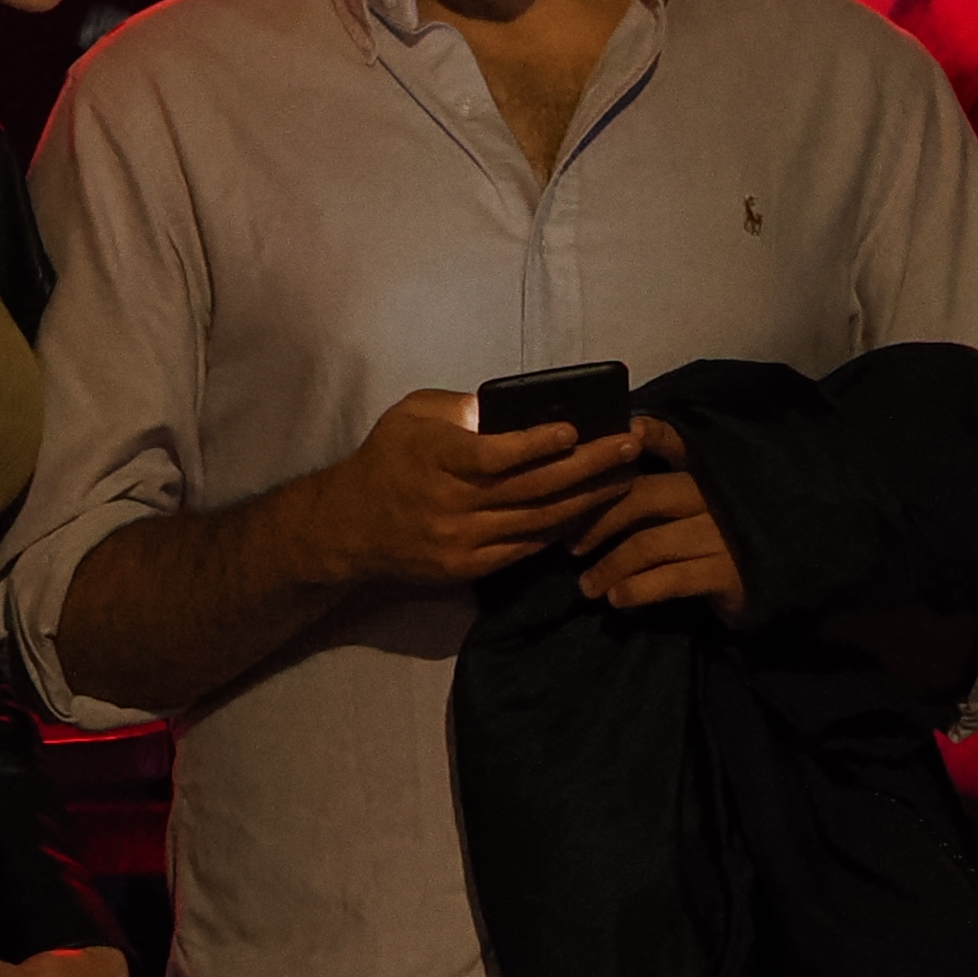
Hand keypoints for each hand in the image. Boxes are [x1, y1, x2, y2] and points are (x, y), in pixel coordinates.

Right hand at [294, 387, 639, 591]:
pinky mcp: (468, 568)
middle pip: (531, 488)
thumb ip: (457, 408)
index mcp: (435, 459)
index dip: (537, 444)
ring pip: (537, 522)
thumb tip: (506, 408)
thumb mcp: (410, 415)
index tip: (575, 429)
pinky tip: (591, 510)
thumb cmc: (387, 458)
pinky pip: (525, 548)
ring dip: (587, 499)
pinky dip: (561, 530)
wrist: (349, 528)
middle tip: (628, 445)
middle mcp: (450, 504)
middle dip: (587, 466)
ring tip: (624, 477)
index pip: (494, 456)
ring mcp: (461, 542)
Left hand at [572, 413, 748, 618]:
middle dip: (600, 520)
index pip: (677, 443)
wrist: (765, 585)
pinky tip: (617, 598)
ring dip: (609, 566)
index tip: (630, 431)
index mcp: (703, 474)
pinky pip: (671, 579)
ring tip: (586, 586)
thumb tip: (588, 489)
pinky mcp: (728, 573)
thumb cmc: (712, 542)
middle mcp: (713, 496)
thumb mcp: (689, 509)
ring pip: (649, 543)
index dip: (655, 434)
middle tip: (570, 545)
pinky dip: (637, 589)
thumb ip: (651, 493)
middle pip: (645, 496)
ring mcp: (723, 534)